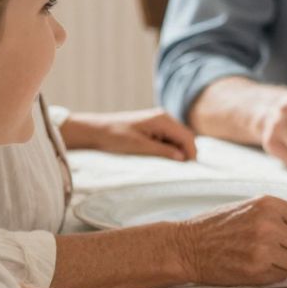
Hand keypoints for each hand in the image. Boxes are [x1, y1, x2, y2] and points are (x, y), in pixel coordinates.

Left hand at [64, 108, 195, 160]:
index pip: (186, 136)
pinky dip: (168, 147)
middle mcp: (163, 117)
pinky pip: (168, 137)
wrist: (95, 130)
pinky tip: (160, 156)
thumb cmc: (115, 137)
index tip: (190, 169)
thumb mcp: (140, 146)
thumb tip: (183, 158)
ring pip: (177, 137)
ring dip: (176, 150)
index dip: (191, 152)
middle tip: (181, 169)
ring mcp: (159, 121)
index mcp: (162, 120)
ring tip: (168, 164)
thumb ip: (163, 151)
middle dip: (186, 152)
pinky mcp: (153, 126)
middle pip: (185, 136)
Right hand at [174, 196, 286, 284]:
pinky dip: (277, 272)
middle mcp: (268, 226)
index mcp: (268, 205)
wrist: (185, 246)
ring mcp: (262, 250)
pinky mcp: (255, 271)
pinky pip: (283, 274)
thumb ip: (280, 214)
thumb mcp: (250, 206)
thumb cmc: (215, 227)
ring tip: (274, 256)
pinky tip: (261, 264)